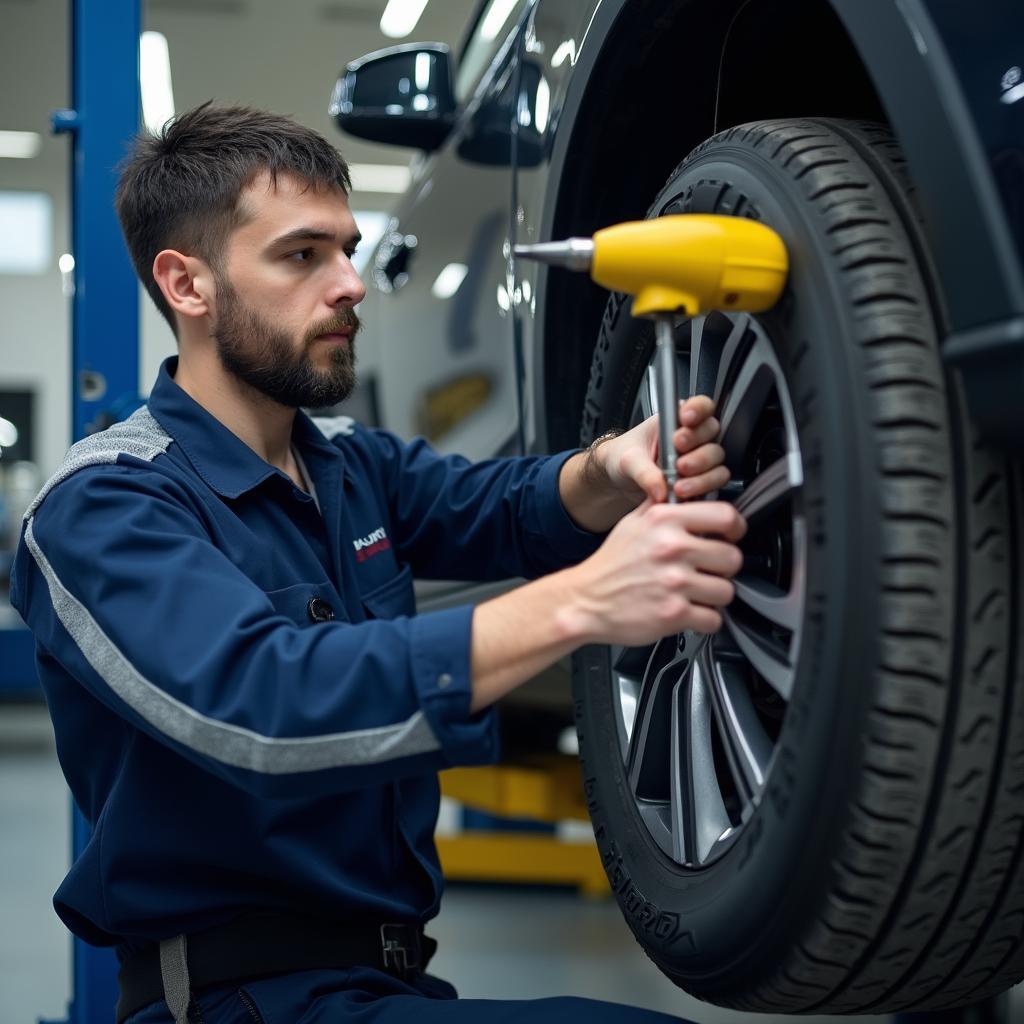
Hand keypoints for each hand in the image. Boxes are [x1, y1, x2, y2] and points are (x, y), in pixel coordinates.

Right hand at [567, 498, 745, 641]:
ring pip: (727, 591)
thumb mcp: (633, 522)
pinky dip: (704, 620)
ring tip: (696, 594)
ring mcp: (674, 582)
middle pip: (733, 557)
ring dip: (714, 596)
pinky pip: (714, 619)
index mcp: (664, 520)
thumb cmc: (610, 565)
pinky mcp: (674, 614)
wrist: (585, 600)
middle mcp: (672, 548)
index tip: (730, 537)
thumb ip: (662, 506)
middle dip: (723, 568)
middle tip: (707, 571)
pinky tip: (689, 612)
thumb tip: (686, 491)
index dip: (734, 529)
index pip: (725, 515)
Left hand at [595, 395, 729, 503]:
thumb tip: (661, 490)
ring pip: (717, 461)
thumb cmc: (623, 458)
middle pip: (712, 434)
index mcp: (676, 418)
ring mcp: (700, 457)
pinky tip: (683, 494)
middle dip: (698, 449)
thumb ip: (644, 472)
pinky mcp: (701, 479)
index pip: (701, 405)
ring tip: (679, 486)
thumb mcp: (628, 460)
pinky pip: (715, 482)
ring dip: (702, 474)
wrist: (618, 481)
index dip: (699, 410)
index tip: (685, 420)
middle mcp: (693, 436)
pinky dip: (702, 489)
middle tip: (679, 462)